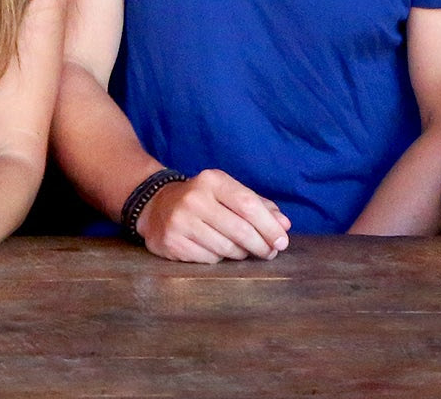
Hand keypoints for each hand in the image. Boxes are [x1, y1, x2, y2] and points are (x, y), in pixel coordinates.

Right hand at [136, 168, 291, 262]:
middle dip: (260, 245)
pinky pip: (209, 259)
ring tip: (244, 251)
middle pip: (239, 229)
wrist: (156, 206)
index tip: (282, 241)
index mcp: (212, 180)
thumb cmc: (203, 201)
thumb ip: (257, 206)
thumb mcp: (227, 193)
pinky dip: (219, 259)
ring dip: (241, 254)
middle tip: (270, 253)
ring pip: (225, 248)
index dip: (269, 225)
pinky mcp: (172, 242)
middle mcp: (195, 198)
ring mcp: (180, 221)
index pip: (248, 204)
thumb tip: (284, 225)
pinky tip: (217, 251)